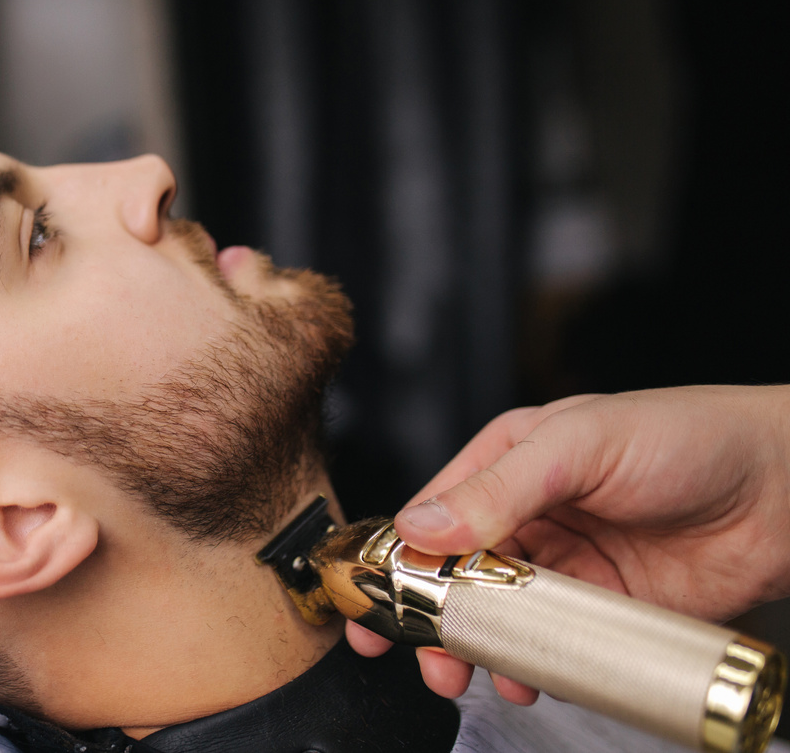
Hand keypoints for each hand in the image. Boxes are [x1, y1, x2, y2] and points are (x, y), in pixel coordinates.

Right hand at [346, 386, 789, 702]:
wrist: (788, 490)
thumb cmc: (689, 437)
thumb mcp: (578, 445)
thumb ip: (498, 488)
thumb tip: (420, 527)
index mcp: (507, 460)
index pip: (431, 511)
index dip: (394, 555)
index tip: (367, 597)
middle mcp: (528, 513)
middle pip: (454, 574)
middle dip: (427, 617)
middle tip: (413, 654)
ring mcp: (566, 565)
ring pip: (497, 616)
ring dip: (476, 649)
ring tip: (466, 676)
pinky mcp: (605, 609)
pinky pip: (551, 644)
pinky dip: (529, 665)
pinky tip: (524, 677)